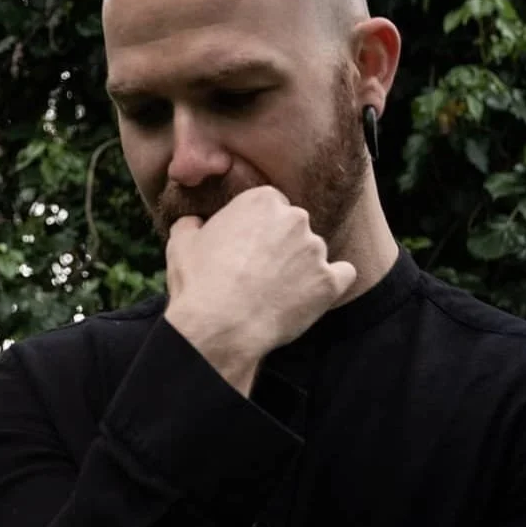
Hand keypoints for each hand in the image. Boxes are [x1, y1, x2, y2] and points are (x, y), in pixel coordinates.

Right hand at [163, 185, 356, 379]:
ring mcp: (315, 250)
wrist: (220, 326)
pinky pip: (344, 274)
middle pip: (295, 227)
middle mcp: (295, 218)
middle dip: (282, 246)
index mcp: (262, 200)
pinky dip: (331, 283)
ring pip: (315, 253)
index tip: (247, 249)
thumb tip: (193, 223)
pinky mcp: (329, 282)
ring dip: (302, 268)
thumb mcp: (181, 245)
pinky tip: (313, 296)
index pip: (270, 207)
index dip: (258, 229)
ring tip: (277, 293)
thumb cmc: (199, 284)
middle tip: (261, 273)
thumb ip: (191, 225)